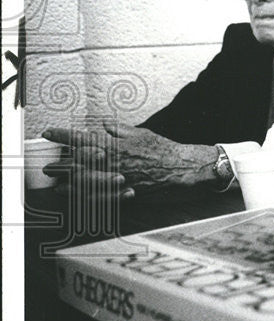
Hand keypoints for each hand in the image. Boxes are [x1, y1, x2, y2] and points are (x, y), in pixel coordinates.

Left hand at [42, 122, 217, 198]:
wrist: (179, 168)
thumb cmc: (162, 149)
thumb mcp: (140, 133)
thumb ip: (118, 129)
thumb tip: (104, 124)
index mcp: (113, 145)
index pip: (81, 138)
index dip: (62, 135)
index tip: (49, 133)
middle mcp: (111, 162)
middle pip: (76, 163)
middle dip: (58, 163)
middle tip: (46, 163)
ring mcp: (115, 178)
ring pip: (83, 181)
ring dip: (66, 181)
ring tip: (54, 182)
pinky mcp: (122, 191)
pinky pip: (97, 195)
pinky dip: (82, 196)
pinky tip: (74, 196)